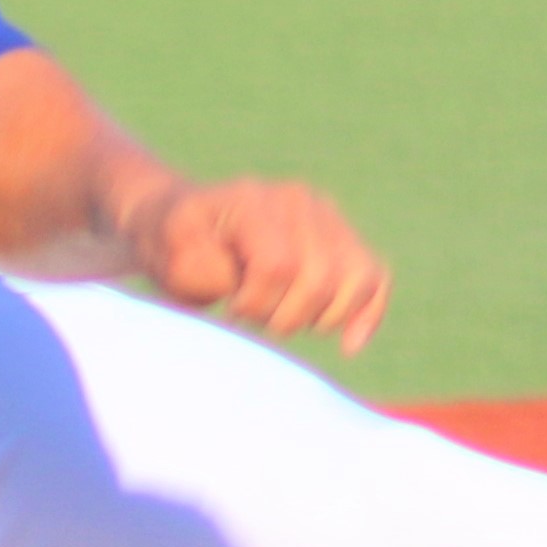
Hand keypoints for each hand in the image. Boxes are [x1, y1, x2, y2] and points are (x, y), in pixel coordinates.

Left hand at [108, 173, 393, 357]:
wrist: (185, 227)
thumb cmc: (174, 247)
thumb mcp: (170, 257)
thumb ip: (203, 270)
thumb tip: (241, 283)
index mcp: (254, 201)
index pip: (279, 267)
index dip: (255, 304)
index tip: (230, 309)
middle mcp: (299, 201)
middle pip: (320, 279)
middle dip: (285, 316)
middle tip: (253, 317)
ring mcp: (327, 217)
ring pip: (356, 280)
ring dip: (320, 318)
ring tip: (282, 317)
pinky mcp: (343, 240)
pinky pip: (376, 278)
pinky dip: (367, 314)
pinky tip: (349, 345)